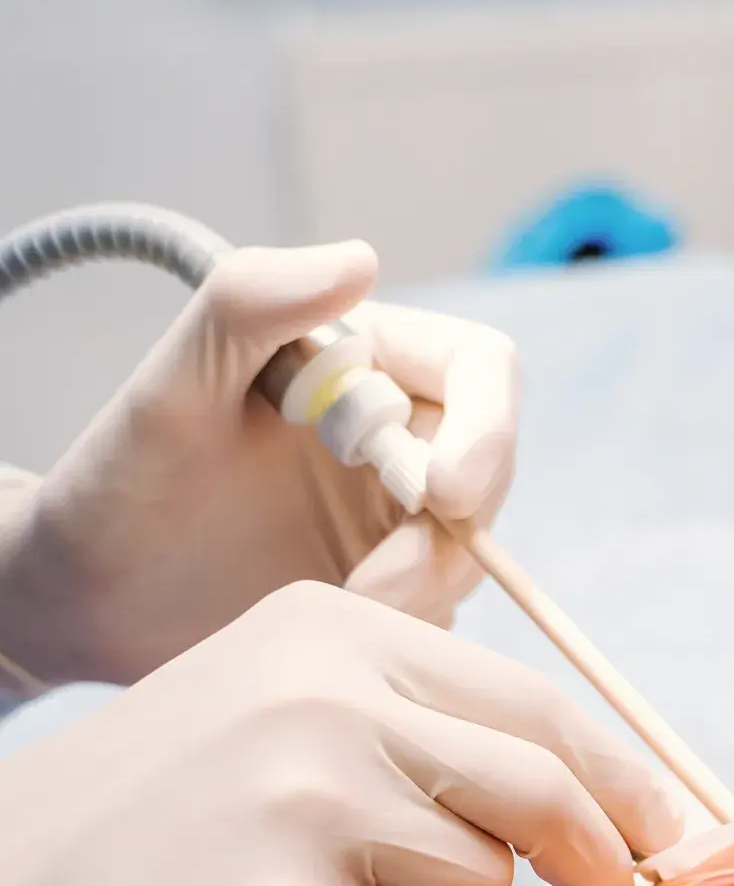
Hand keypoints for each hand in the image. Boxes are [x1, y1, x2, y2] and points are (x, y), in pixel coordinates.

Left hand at [0, 241, 517, 687]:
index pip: (481, 372)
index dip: (488, 430)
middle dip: (447, 536)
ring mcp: (397, 515)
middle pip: (490, 471)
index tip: (445, 496)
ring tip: (337, 608)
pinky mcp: (392, 585)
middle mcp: (394, 433)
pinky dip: (407, 625)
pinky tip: (334, 627)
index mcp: (360, 361)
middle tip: (372, 585)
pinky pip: (443, 609)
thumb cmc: (119, 480)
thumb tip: (360, 258)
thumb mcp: (173, 385)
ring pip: (472, 551)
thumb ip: (251, 304)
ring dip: (423, 590)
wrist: (89, 596)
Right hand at [0, 583, 683, 885]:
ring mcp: (308, 801)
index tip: (661, 826)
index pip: (537, 703)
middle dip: (608, 857)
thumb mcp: (276, 696)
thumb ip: (414, 709)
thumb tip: (585, 776)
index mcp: (338, 631)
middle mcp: (330, 697)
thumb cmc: (156, 807)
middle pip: (543, 784)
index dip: (621, 774)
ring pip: (488, 879)